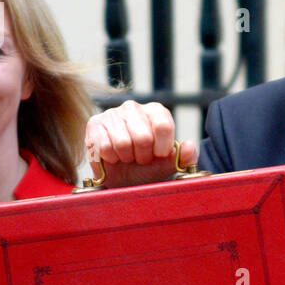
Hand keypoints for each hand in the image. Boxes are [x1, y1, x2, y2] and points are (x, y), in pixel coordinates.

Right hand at [84, 100, 198, 188]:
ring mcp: (112, 113)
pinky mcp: (94, 124)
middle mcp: (134, 107)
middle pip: (143, 137)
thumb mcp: (170, 164)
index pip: (163, 126)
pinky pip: (104, 147)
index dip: (162, 148)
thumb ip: (186, 157)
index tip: (158, 155)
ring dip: (126, 158)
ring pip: (123, 143)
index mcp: (156, 112)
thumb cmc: (148, 167)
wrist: (121, 176)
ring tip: (127, 157)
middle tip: (141, 159)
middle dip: (143, 156)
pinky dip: (110, 159)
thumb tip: (190, 146)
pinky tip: (113, 157)